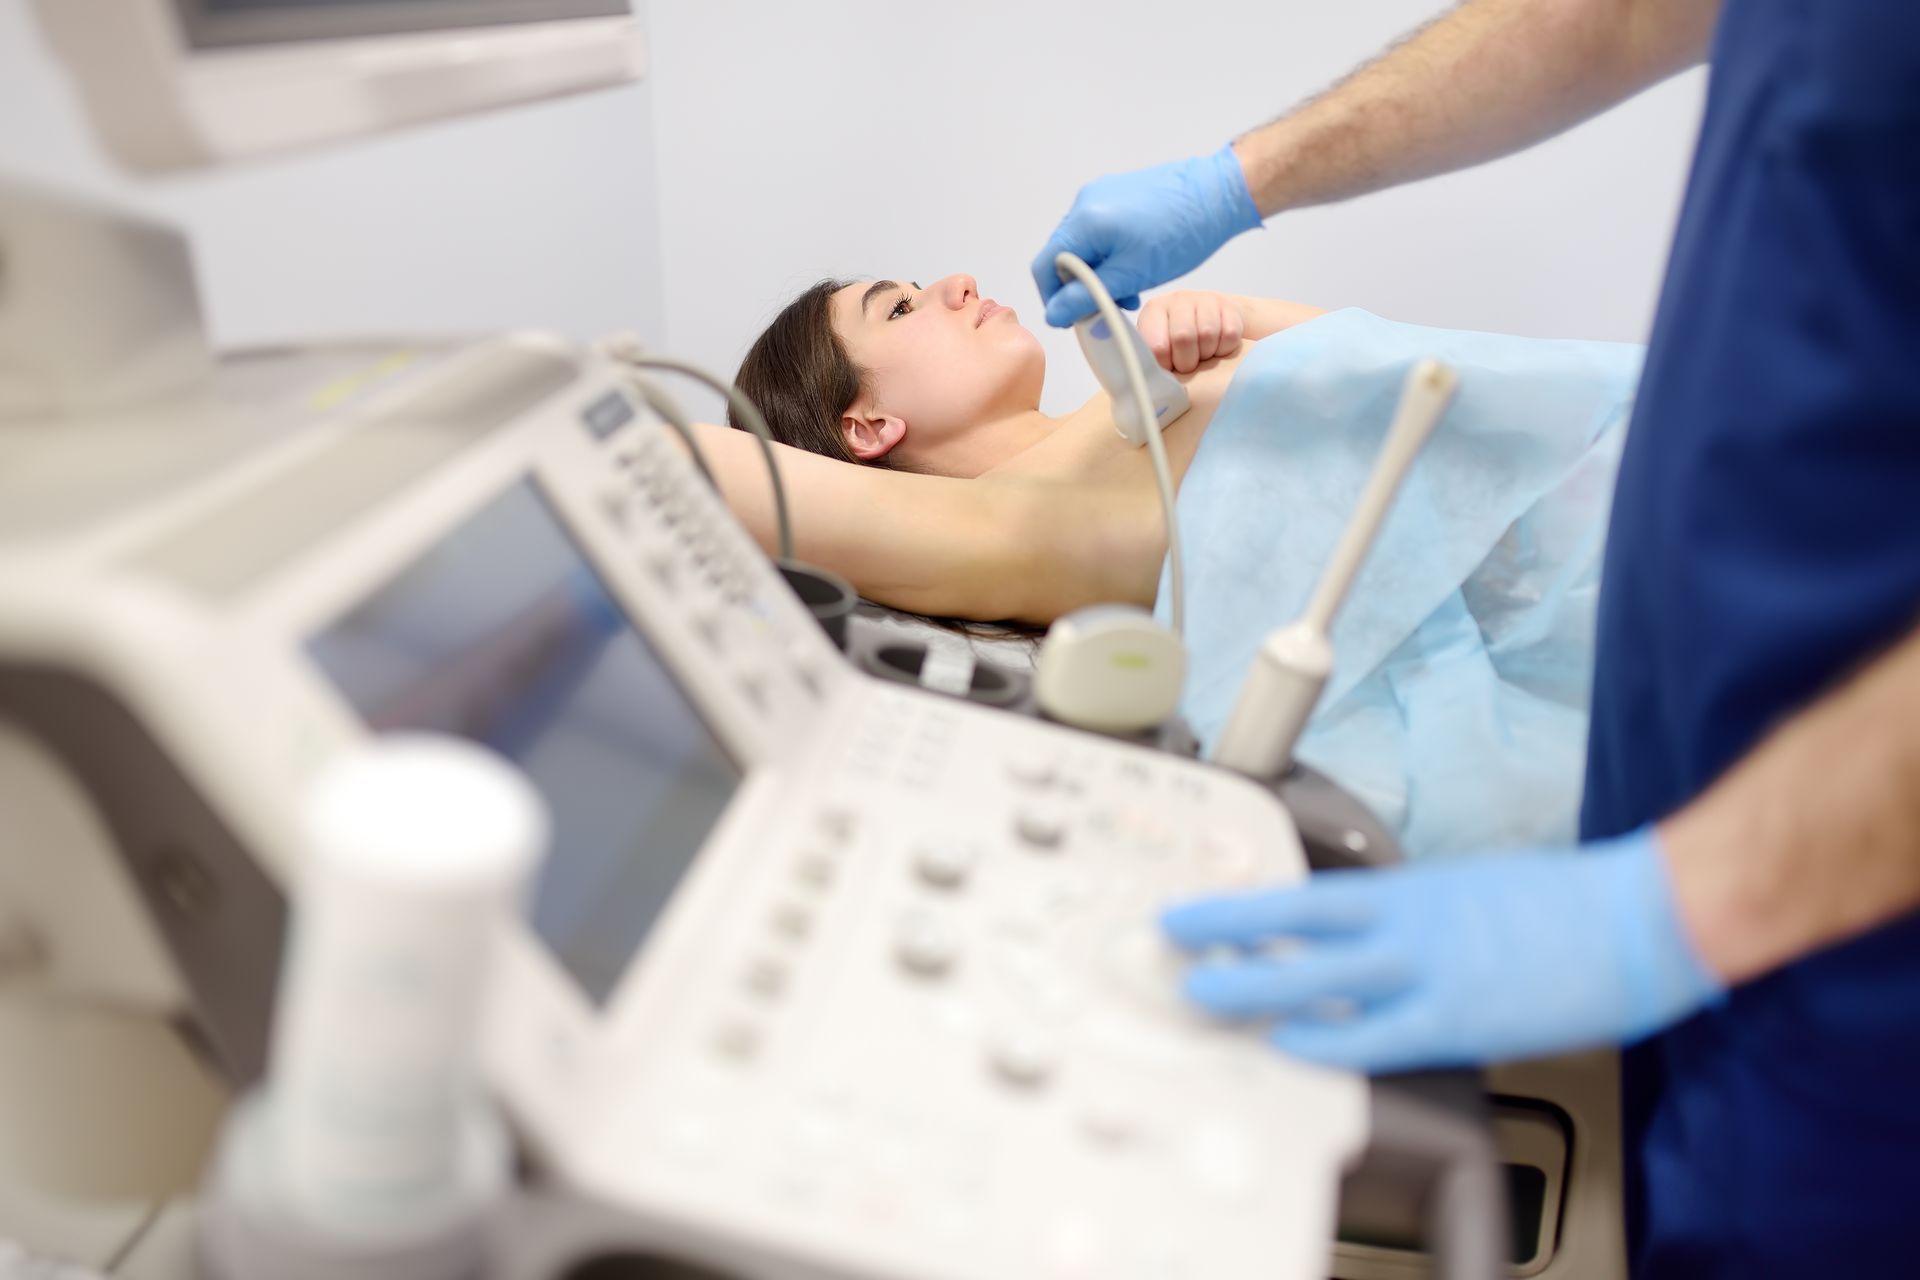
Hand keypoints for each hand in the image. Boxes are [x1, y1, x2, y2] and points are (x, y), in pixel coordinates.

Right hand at [1031, 144, 1262, 328]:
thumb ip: (1089, 297)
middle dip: (1080, 287)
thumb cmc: (1181, 232)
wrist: (1218, 193)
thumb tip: (1054, 315)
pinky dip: (1108, 254)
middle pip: (1062, 256)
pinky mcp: (1118, 192)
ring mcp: (1101, 194)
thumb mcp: (1131, 274)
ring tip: (1127, 291)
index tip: (1075, 319)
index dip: (1055, 299)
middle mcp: (1084, 201)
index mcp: (1083, 220)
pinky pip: (1099, 230)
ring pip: (1083, 245)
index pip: (1045, 267)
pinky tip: (1135, 267)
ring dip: (1097, 274)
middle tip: (1109, 308)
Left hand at [1138, 291, 1246, 372]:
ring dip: (1207, 354)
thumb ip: (1151, 361)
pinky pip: (1230, 334)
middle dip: (1187, 362)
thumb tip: (1151, 382)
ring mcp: (1205, 300)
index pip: (1156, 345)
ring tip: (1202, 355)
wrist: (1212, 323)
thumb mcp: (1159, 350)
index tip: (1169, 368)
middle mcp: (1178, 300)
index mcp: (1154, 311)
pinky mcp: (1229, 307)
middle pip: (1183, 338)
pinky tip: (1217, 347)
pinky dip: (1224, 349)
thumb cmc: (1178, 345)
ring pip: (1208, 335)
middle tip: (1188, 365)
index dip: (1165, 364)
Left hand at [1160, 828, 1724, 1073]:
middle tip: (1173, 952)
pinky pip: (1377, 1036)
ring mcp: (1431, 973)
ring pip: (1322, 983)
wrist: (1639, 917)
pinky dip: (1329, 1040)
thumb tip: (1358, 938)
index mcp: (1411, 889)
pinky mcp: (1461, 1020)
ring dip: (1259, 991)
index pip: (1303, 895)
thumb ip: (1407, 914)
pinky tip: (1291, 1044)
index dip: (1241, 905)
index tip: (1191, 912)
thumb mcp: (1465, 890)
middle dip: (1228, 944)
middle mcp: (1408, 925)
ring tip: (1207, 997)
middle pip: (1296, 934)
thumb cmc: (1560, 905)